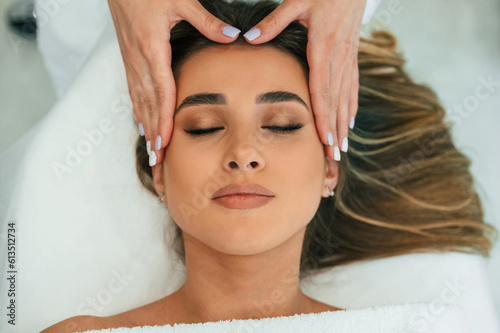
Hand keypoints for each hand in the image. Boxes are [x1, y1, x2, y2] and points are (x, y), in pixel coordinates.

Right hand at [107, 0, 241, 165]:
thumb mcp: (180, 1)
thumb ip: (206, 21)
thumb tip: (232, 35)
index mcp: (152, 49)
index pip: (160, 92)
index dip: (163, 119)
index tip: (164, 143)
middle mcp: (139, 60)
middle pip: (148, 104)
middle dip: (154, 134)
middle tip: (158, 161)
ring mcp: (132, 61)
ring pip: (139, 101)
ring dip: (146, 128)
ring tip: (152, 151)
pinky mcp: (129, 59)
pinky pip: (133, 91)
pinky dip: (139, 111)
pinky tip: (143, 124)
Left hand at [244, 0, 366, 160]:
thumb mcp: (297, 2)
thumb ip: (274, 22)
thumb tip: (250, 38)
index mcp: (323, 48)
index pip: (322, 90)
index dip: (323, 117)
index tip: (323, 139)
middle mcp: (338, 59)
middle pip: (335, 102)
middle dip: (335, 131)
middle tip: (333, 157)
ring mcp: (348, 59)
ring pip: (345, 98)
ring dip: (344, 125)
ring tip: (342, 148)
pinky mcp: (352, 57)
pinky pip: (352, 87)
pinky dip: (350, 107)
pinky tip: (349, 122)